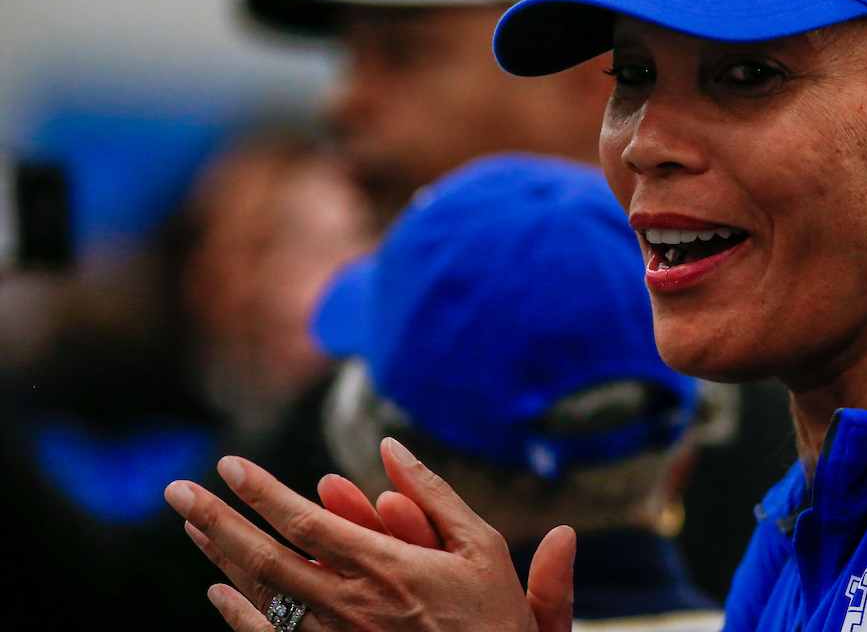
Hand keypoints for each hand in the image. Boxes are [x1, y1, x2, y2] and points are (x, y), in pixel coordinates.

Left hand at [165, 438, 575, 631]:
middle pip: (266, 558)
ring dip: (222, 558)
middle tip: (177, 491)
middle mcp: (352, 606)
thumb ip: (434, 494)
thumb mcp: (483, 546)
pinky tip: (219, 592)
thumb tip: (390, 445)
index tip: (229, 466)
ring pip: (263, 598)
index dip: (262, 493)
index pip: (306, 523)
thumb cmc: (495, 618)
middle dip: (217, 520)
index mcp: (388, 568)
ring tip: (192, 526)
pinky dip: (240, 617)